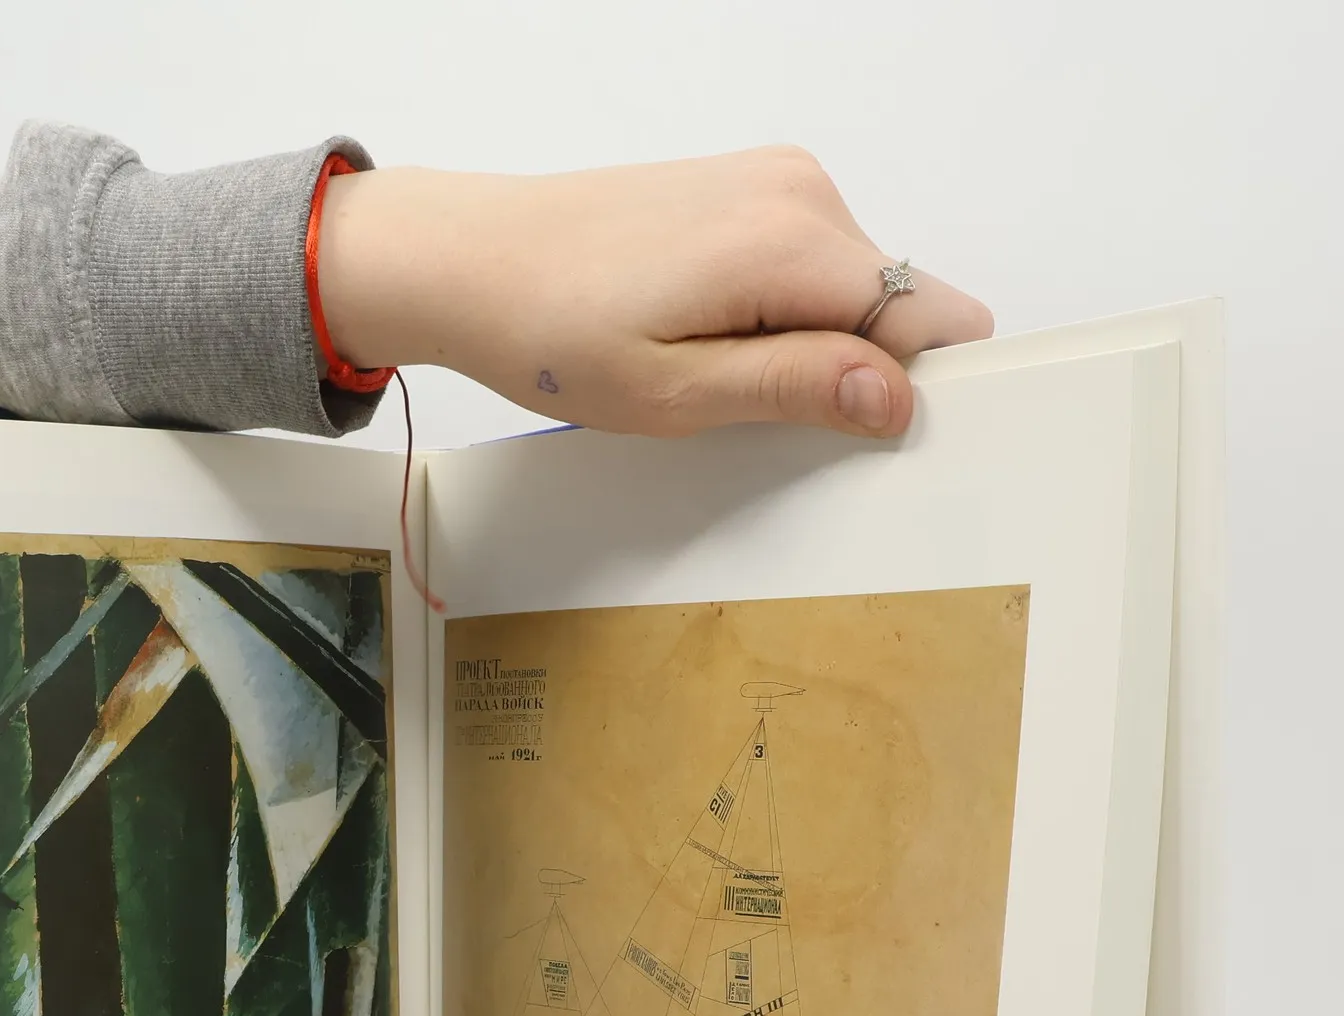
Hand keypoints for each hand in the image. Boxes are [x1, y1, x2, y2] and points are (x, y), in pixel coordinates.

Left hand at [316, 147, 992, 438]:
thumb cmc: (552, 332)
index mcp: (792, 241)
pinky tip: (709, 338)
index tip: (866, 443)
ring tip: (714, 372)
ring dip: (809, 346)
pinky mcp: (752, 188)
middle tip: (758, 418)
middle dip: (855, 372)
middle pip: (896, 306)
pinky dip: (782, 314)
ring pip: (854, 290)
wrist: (473, 260)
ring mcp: (778, 181)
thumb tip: (896, 397)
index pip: (932, 320)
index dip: (915, 392)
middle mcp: (802, 192)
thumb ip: (793, 388)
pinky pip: (811, 265)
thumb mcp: (674, 393)